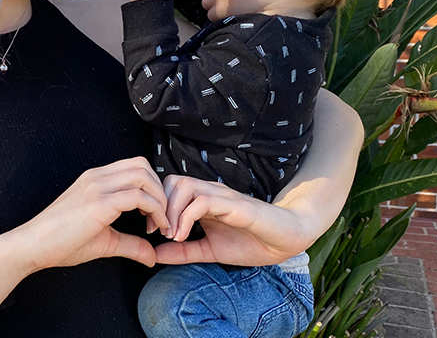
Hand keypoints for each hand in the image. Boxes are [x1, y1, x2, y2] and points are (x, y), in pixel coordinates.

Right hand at [14, 157, 170, 271]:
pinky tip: (152, 228)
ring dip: (159, 199)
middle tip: (162, 218)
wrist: (32, 245)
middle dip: (160, 190)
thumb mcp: (104, 241)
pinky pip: (137, 196)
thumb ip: (130, 244)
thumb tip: (152, 257)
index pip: (135, 167)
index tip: (155, 216)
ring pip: (143, 176)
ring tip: (160, 223)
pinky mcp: (98, 204)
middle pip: (142, 165)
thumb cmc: (60, 242)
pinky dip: (154, 210)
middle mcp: (97, 177)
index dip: (152, 188)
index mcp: (95, 179)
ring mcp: (97, 188)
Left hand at [154, 175, 311, 267]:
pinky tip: (183, 236)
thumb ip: (183, 252)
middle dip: (158, 206)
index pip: (168, 187)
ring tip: (171, 236)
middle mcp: (210, 193)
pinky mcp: (235, 205)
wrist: (286, 241)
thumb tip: (154, 255)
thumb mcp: (209, 251)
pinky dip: (187, 217)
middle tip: (156, 232)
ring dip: (171, 211)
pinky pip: (203, 202)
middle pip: (172, 181)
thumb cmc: (251, 243)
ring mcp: (222, 197)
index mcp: (203, 201)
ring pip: (185, 186)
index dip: (155, 206)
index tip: (150, 232)